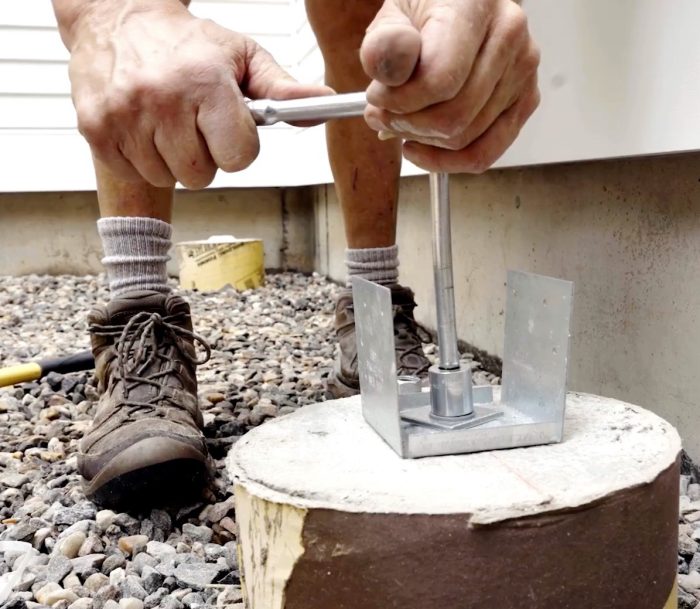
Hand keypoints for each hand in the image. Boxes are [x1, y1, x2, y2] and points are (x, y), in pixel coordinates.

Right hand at [65, 0, 330, 187]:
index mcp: (205, 82)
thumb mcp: (243, 57)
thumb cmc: (188, 43)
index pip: (239, 157)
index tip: (229, 130)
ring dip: (173, 159)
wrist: (120, 18)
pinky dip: (143, 159)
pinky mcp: (96, 130)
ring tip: (168, 124)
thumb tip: (324, 102)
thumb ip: (283, 89)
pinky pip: (135, 174)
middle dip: (205, 156)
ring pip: (168, 179)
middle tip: (195, 124)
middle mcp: (161, 100)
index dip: (239, 148)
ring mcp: (124, 117)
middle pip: (201, 175)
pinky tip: (145, 128)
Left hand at [360, 0, 539, 172]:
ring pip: (465, 139)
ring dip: (422, 140)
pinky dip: (446, 161)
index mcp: (476, 7)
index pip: (439, 81)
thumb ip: (384, 41)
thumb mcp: (393, 14)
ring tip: (399, 122)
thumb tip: (391, 72)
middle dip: (406, 124)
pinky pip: (484, 153)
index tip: (377, 96)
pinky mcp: (524, 101)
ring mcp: (522, 72)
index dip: (399, 101)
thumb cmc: (426, 9)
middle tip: (381, 115)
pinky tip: (421, 148)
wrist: (457, 7)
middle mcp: (508, 37)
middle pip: (453, 117)